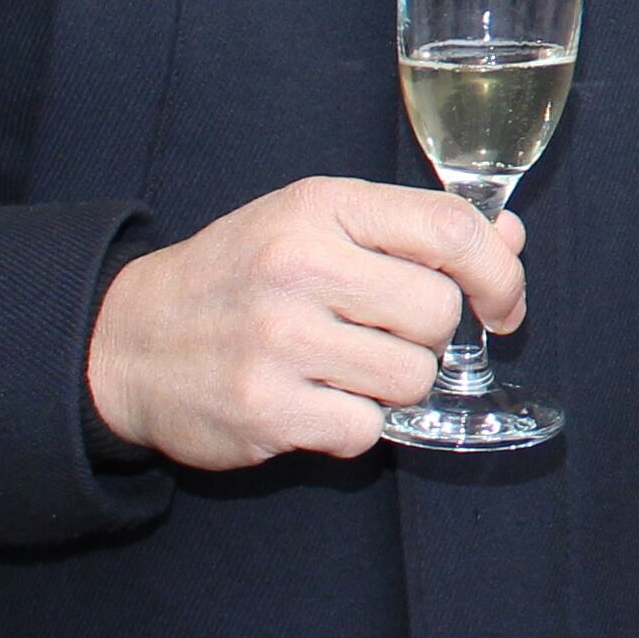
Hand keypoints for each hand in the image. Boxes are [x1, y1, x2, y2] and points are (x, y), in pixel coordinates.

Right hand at [80, 178, 526, 469]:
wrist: (127, 338)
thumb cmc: (240, 277)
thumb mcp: (316, 225)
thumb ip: (412, 230)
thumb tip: (510, 241)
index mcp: (320, 207)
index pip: (450, 230)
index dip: (497, 273)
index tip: (502, 305)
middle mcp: (299, 266)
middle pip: (438, 313)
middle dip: (430, 336)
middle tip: (386, 337)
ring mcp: (279, 339)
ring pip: (412, 377)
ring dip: (396, 386)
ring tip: (345, 369)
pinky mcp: (265, 407)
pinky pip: (365, 430)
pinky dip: (353, 425)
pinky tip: (315, 401)